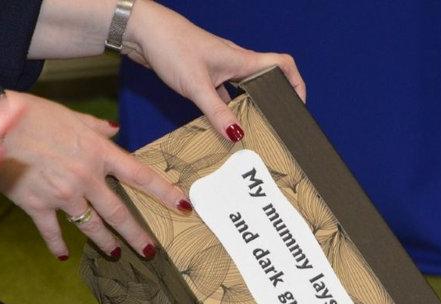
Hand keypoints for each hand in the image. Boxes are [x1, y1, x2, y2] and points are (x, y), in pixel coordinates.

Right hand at [0, 91, 191, 259]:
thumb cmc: (32, 114)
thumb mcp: (71, 116)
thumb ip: (96, 127)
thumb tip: (115, 129)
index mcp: (99, 153)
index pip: (141, 176)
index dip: (165, 193)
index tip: (184, 206)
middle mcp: (87, 177)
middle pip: (119, 211)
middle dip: (137, 233)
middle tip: (150, 250)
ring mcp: (63, 194)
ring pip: (92, 225)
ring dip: (106, 242)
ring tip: (116, 253)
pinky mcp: (37, 205)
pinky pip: (52, 231)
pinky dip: (57, 244)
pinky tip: (63, 256)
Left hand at [122, 1, 305, 141]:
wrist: (141, 30)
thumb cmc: (170, 46)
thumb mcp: (197, 87)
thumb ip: (218, 113)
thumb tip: (238, 136)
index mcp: (242, 60)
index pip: (282, 65)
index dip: (296, 83)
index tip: (299, 105)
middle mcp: (235, 62)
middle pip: (266, 81)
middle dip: (274, 102)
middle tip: (275, 124)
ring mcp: (219, 68)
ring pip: (243, 89)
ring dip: (248, 107)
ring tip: (251, 129)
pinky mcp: (203, 74)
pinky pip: (223, 94)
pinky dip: (225, 108)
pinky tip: (220, 124)